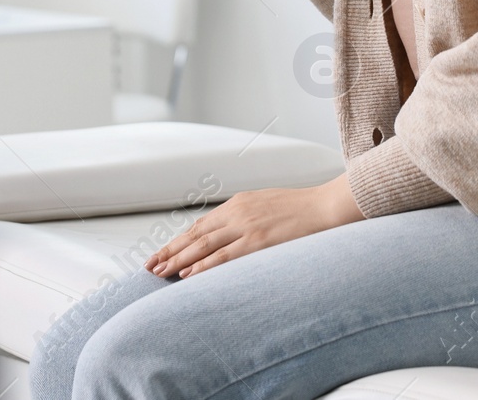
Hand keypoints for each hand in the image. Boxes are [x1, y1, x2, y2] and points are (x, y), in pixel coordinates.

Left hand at [143, 175, 363, 278]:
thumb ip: (246, 218)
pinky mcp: (259, 241)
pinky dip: (203, 266)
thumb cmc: (302, 209)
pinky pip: (224, 256)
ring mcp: (247, 227)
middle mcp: (237, 213)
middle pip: (195, 236)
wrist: (327, 206)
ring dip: (179, 260)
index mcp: (238, 204)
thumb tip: (229, 234)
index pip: (200, 226)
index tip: (161, 253)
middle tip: (150, 266)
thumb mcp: (266, 206)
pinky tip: (188, 274)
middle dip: (170, 251)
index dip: (178, 241)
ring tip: (160, 272)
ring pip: (203, 246)